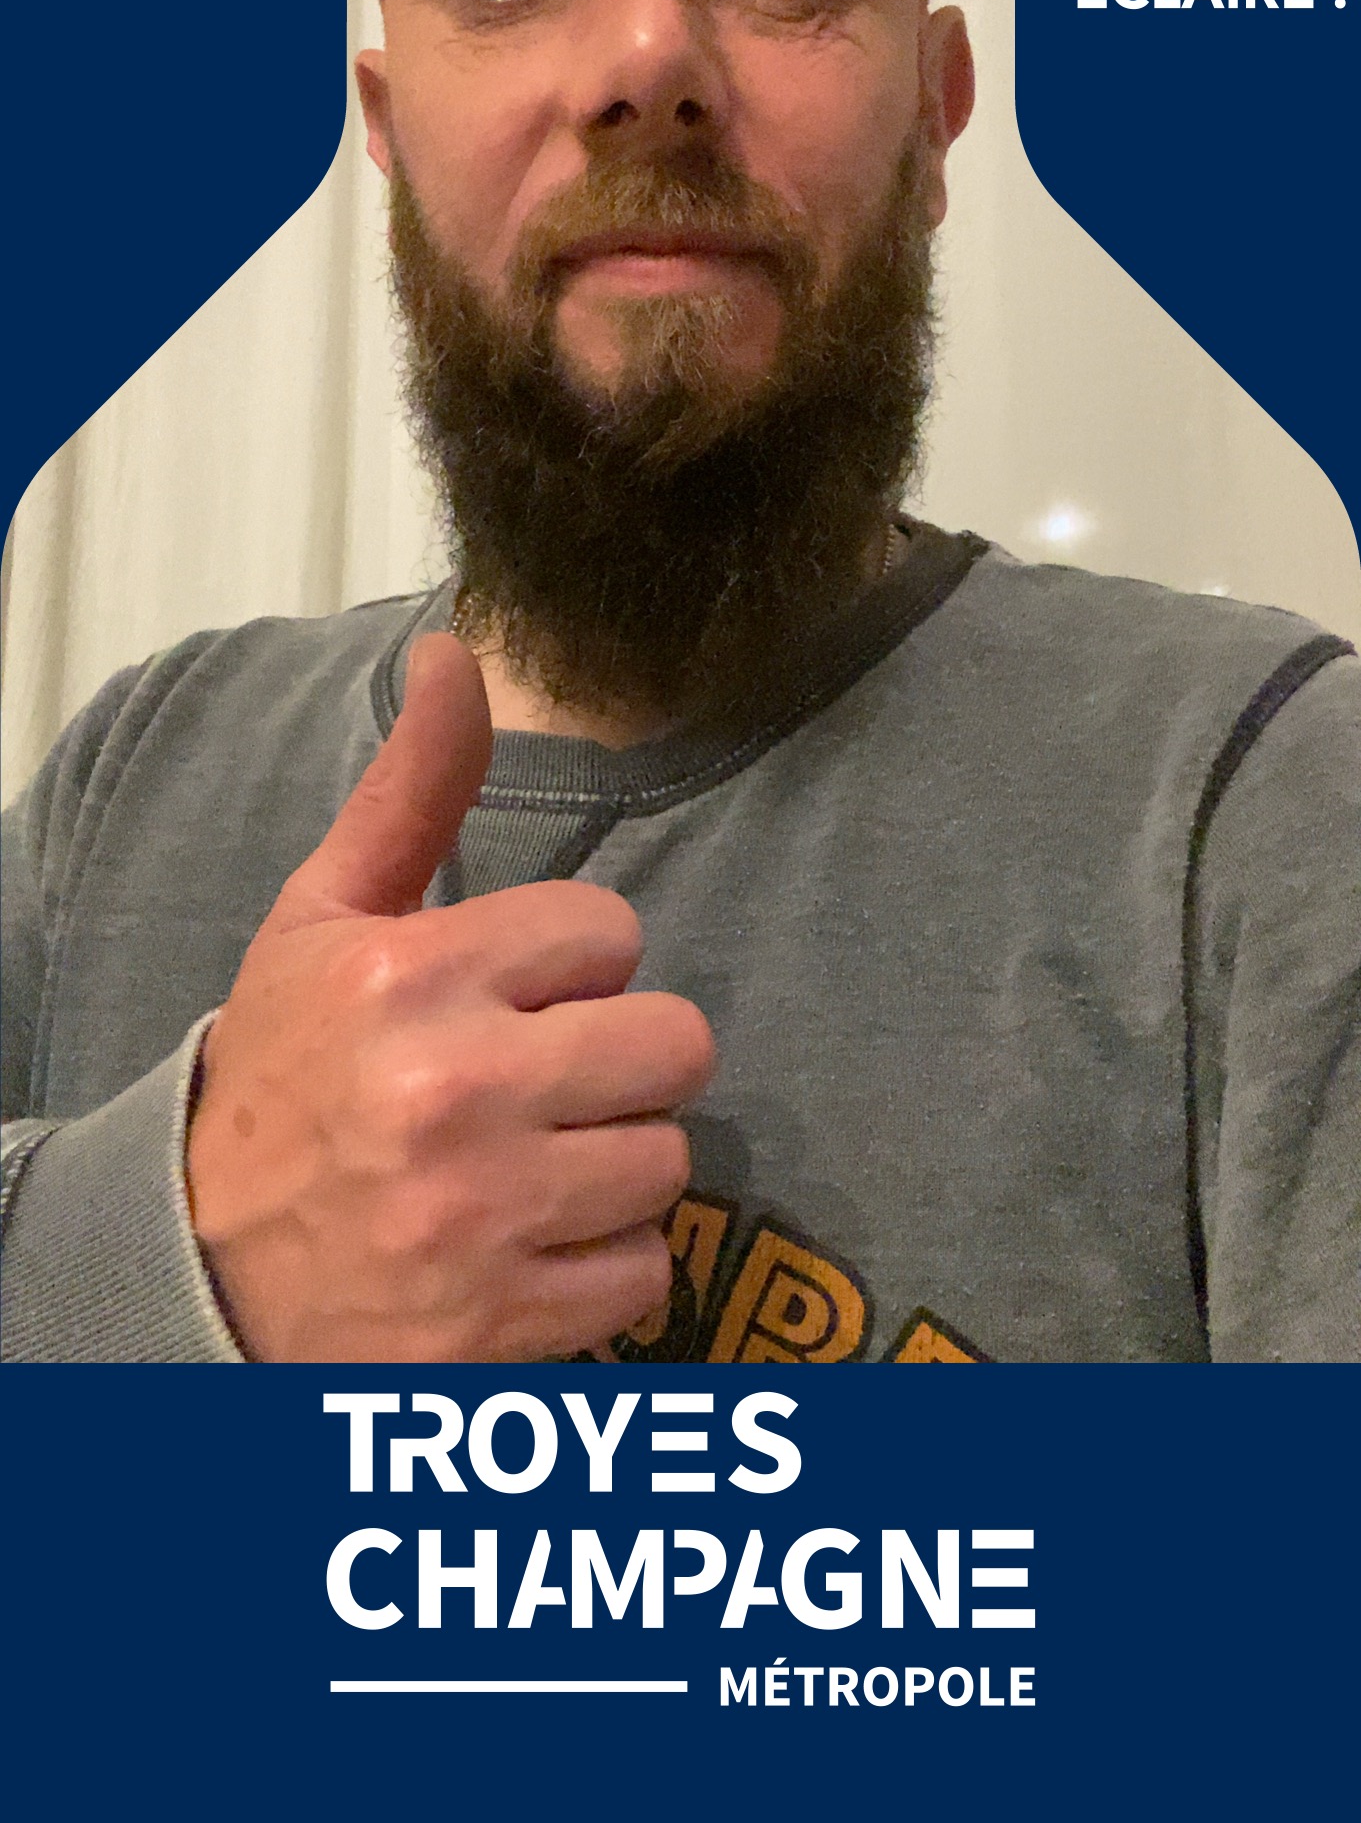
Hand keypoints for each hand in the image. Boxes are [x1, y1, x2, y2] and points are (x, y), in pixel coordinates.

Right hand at [186, 633, 712, 1360]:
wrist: (197, 1267)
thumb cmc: (283, 1076)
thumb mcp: (324, 918)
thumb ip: (414, 791)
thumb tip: (457, 652)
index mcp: (410, 975)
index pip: (611, 932)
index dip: (571, 965)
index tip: (516, 996)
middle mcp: (453, 1093)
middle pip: (675, 1045)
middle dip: (621, 1059)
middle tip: (550, 1080)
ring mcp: (482, 1219)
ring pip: (668, 1162)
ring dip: (614, 1165)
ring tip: (533, 1164)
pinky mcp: (503, 1327)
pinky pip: (645, 1276)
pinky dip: (601, 1268)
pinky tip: (529, 1245)